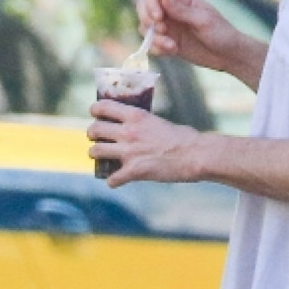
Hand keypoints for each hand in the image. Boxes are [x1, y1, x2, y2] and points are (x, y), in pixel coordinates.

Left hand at [89, 100, 203, 185]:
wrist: (195, 155)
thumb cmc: (183, 138)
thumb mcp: (158, 122)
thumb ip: (141, 123)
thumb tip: (133, 127)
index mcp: (135, 116)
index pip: (103, 107)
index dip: (95, 111)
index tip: (95, 114)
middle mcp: (128, 132)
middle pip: (94, 130)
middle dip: (92, 134)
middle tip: (96, 138)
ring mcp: (129, 152)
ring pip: (95, 151)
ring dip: (96, 155)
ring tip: (100, 157)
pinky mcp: (134, 171)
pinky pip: (112, 179)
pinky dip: (113, 181)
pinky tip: (116, 181)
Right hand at [138, 0, 252, 77]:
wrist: (229, 55)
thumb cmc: (222, 33)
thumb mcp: (203, 20)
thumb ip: (182, 10)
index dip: (150, 4)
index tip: (158, 18)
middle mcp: (171, 11)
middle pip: (144, 8)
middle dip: (146, 19)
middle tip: (161, 30)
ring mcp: (169, 27)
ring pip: (146, 28)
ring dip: (154, 38)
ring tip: (172, 47)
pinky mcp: (169, 43)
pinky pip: (153, 44)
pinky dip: (157, 48)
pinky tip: (173, 51)